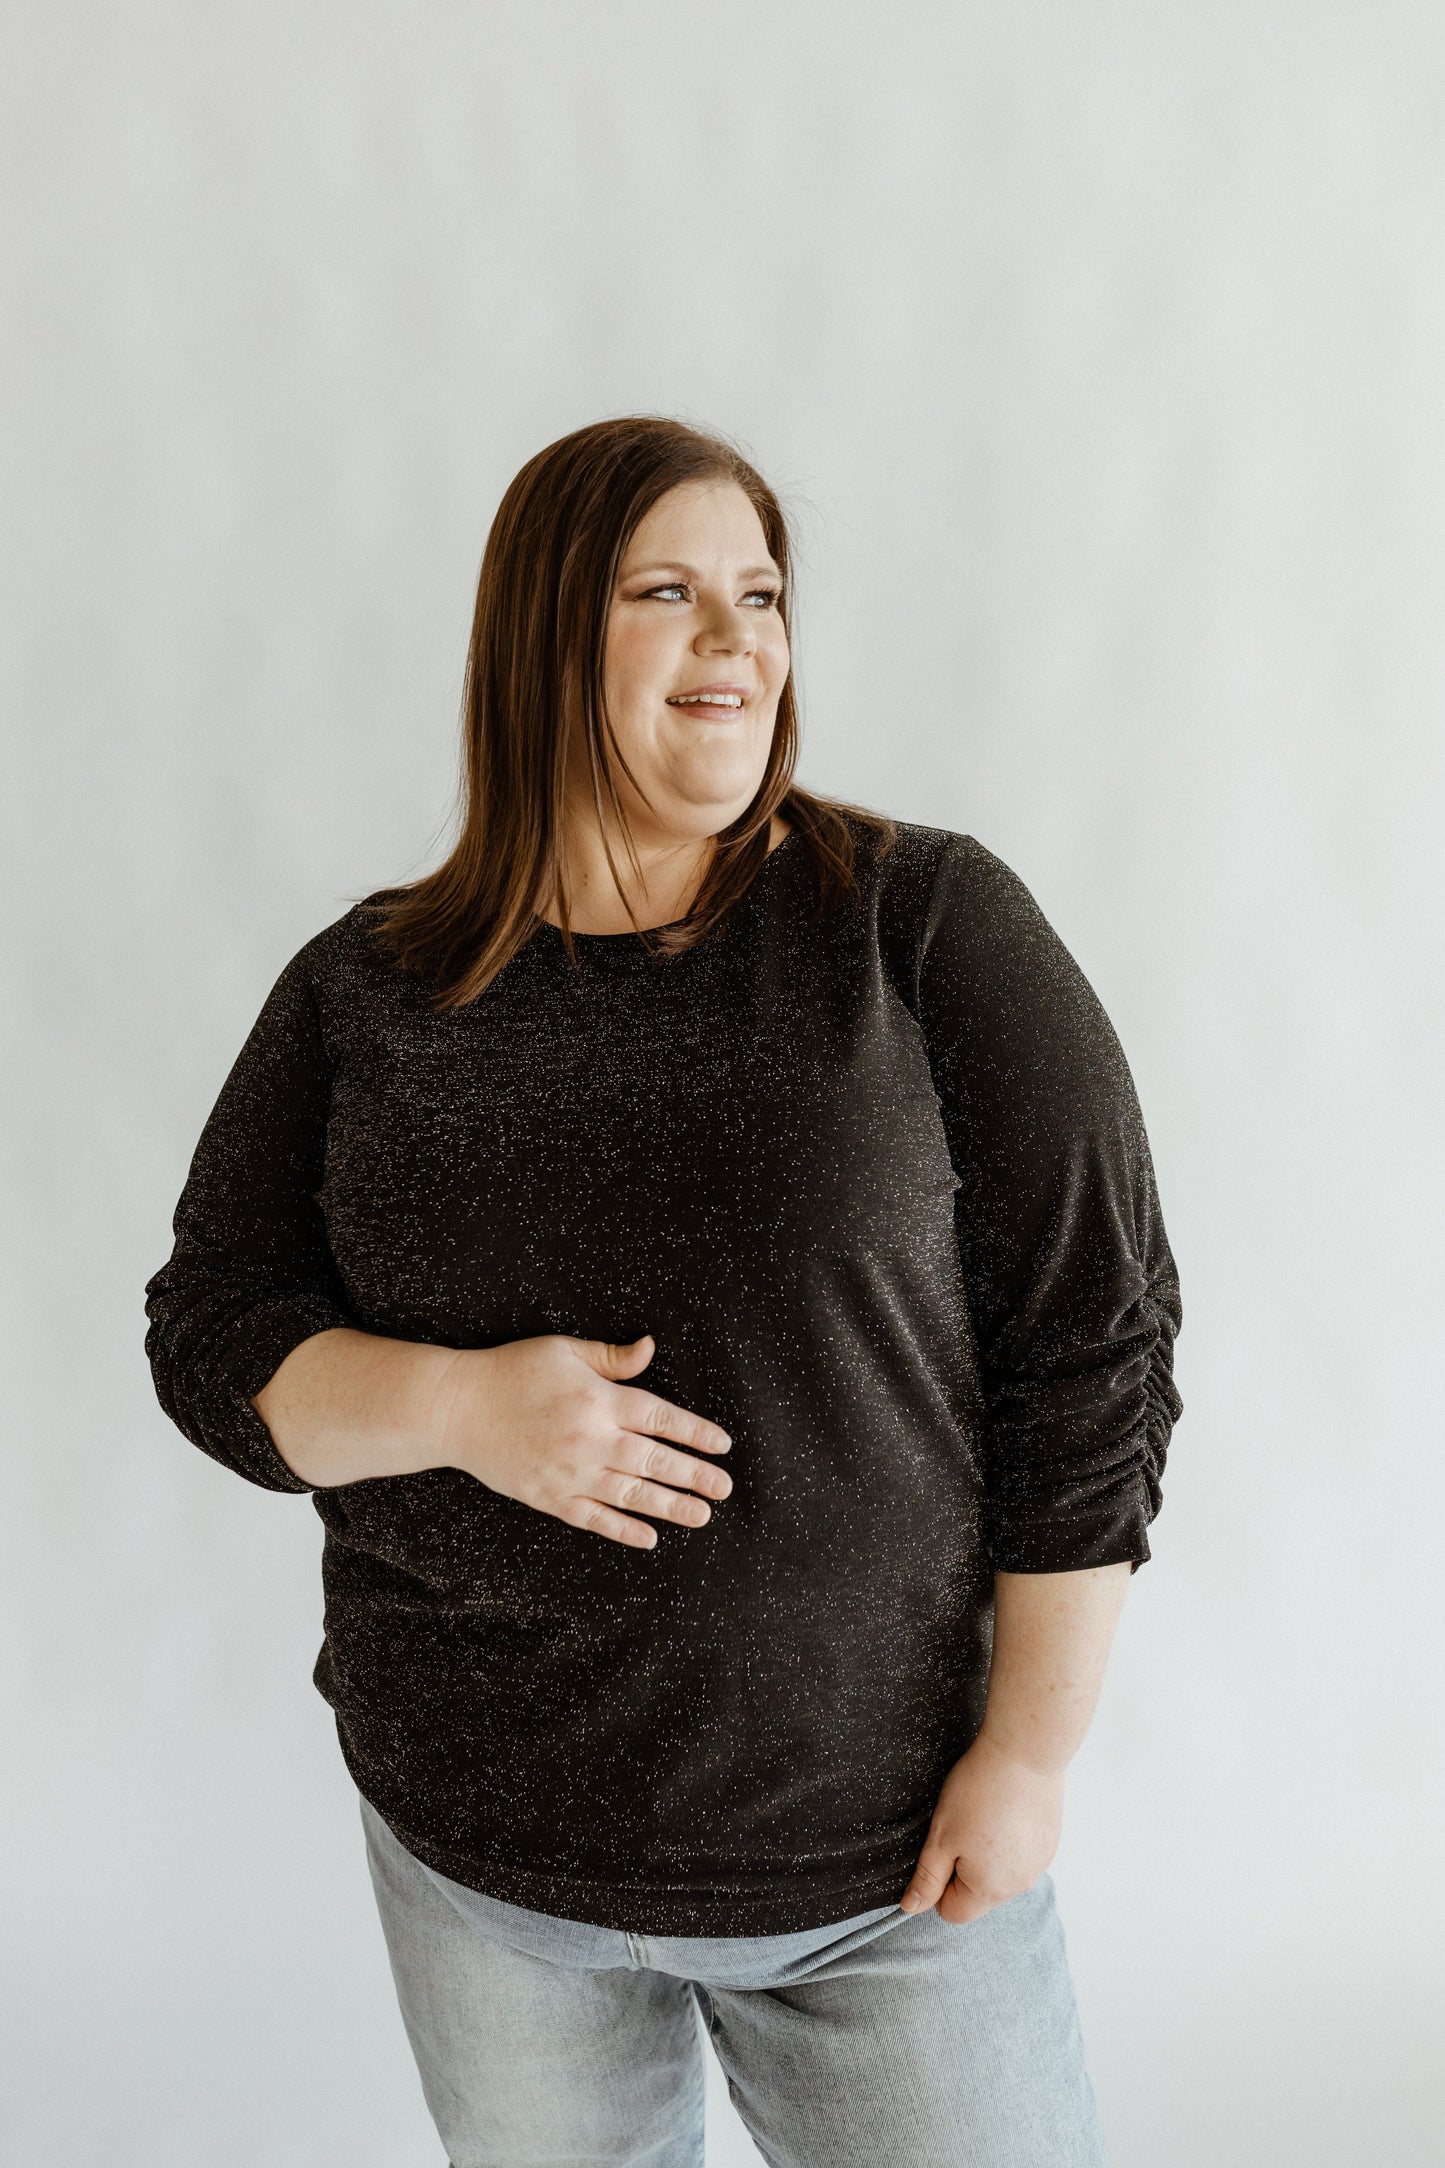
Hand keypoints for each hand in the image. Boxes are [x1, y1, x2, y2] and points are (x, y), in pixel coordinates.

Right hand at [434, 1331, 732, 1549]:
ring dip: (670, 1506)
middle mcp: (592, 1440)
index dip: (695, 1433)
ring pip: (632, 1494)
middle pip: (655, 1461)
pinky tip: (648, 1537)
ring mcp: (571, 1474)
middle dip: (694, 1475)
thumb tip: (651, 1348)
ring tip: (702, 1515)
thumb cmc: (512, 1372)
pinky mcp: (550, 1497)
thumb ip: (612, 1358)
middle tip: (724, 1488)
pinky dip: (623, 1529)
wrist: (458, 1409)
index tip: (722, 1445)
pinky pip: (595, 1519)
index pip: (661, 1418)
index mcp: (599, 1401)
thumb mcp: (565, 1351)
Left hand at [898, 1730, 1064, 1924]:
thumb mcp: (941, 1836)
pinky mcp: (1050, 1843)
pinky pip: (1020, 1855)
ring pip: (1000, 1874)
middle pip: (978, 1894)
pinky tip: (1005, 1809)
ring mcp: (1039, 1864)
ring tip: (985, 1814)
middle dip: (963, 1868)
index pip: (953, 1912)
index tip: (942, 1847)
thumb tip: (911, 1908)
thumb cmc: (979, 1791)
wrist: (1025, 1752)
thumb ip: (927, 1878)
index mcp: (990, 1890)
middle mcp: (1020, 1886)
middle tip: (962, 1826)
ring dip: (987, 1854)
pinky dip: (1010, 1840)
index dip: (939, 1884)